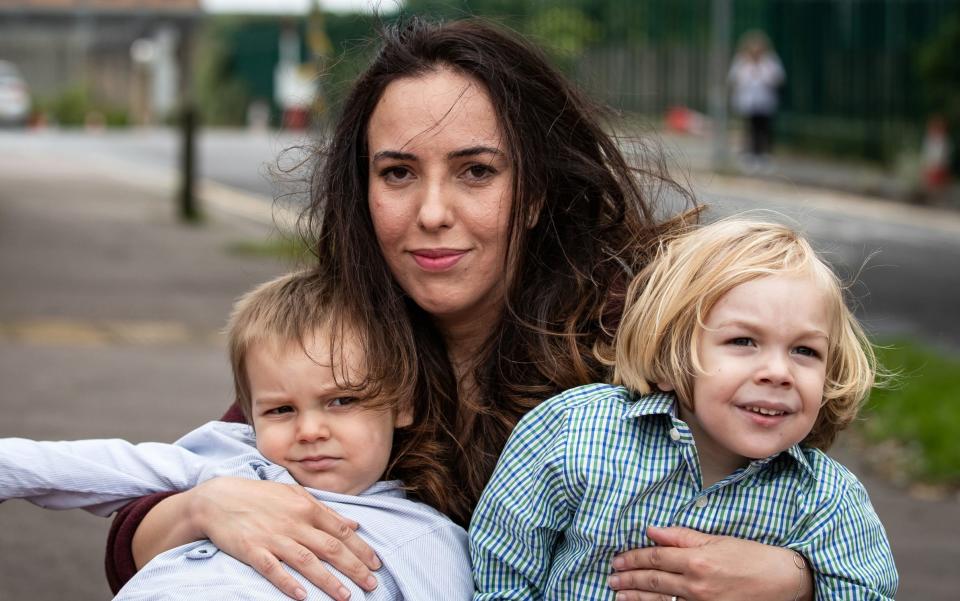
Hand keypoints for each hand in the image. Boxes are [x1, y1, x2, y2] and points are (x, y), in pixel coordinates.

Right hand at [188, 477, 381, 600]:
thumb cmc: (260, 496)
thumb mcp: (296, 495)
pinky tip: (302, 596)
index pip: (342, 531)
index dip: (362, 549)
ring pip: (307, 561)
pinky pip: (273, 569)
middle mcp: (294, 523)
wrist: (218, 499)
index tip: (376, 564)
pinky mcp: (252, 550)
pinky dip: (288, 583)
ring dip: (329, 580)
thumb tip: (354, 524)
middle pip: (331, 548)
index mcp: (307, 508)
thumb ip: (326, 510)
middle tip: (372, 584)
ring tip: (346, 596)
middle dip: (354, 568)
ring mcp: (273, 537)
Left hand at [607, 526, 811, 600]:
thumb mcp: (717, 540)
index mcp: (698, 560)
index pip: (656, 558)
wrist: (783, 582)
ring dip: (636, 597)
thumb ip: (682, 536)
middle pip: (654, 581)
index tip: (618, 559)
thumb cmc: (752, 557)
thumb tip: (652, 530)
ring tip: (619, 594)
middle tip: (612, 578)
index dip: (634, 558)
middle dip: (629, 579)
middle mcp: (697, 585)